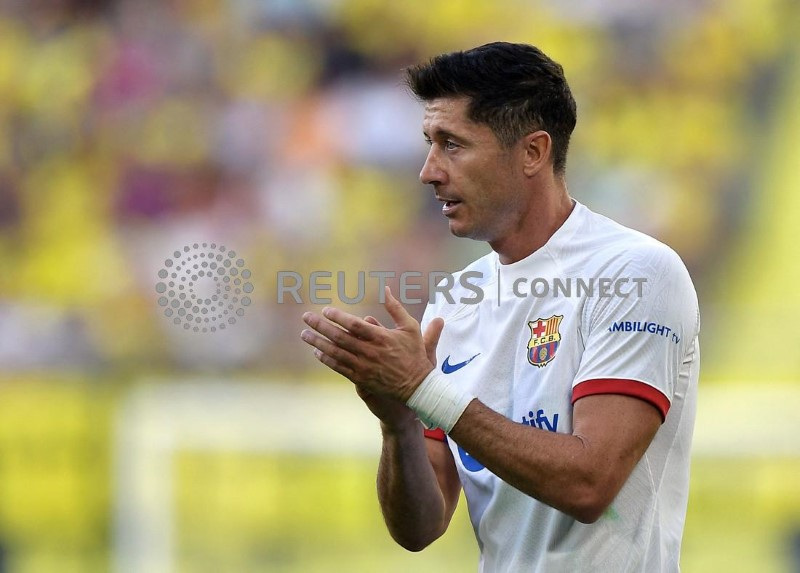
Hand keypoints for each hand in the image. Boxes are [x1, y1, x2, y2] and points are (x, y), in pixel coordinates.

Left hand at [300, 287, 444, 402]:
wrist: (416, 386)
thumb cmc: (414, 353)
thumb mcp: (410, 327)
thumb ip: (396, 308)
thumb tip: (386, 288)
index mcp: (381, 337)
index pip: (354, 324)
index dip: (338, 316)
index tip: (326, 310)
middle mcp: (370, 352)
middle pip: (339, 337)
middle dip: (320, 326)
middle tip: (306, 317)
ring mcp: (364, 366)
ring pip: (335, 353)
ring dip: (318, 342)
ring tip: (305, 334)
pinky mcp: (361, 379)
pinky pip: (339, 367)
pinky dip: (327, 359)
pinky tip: (317, 351)